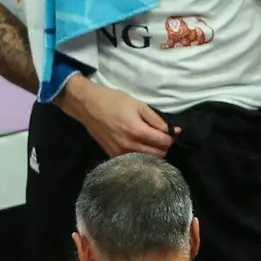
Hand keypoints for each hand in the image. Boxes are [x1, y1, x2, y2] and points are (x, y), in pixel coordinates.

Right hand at [56, 76, 175, 156]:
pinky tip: (139, 146)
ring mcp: (119, 152)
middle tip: (162, 137)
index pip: (164, 142)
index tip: (172, 131)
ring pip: (146, 160)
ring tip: (152, 142)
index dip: (172, 137)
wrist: (87, 105)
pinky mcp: (112, 155)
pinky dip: (140, 156)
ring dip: (153, 153)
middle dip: (164, 147)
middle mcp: (129, 145)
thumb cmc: (113, 101)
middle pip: (157, 155)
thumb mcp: (138, 105)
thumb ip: (156, 119)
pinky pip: (132, 160)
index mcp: (137, 131)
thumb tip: (173, 130)